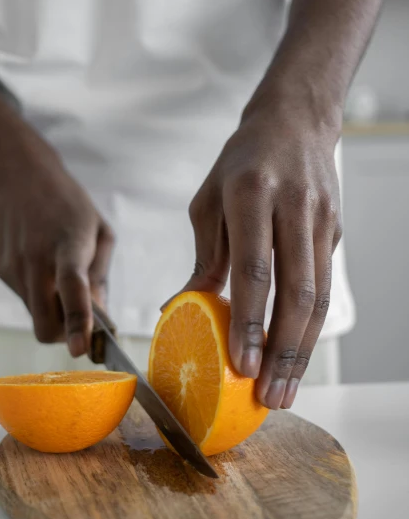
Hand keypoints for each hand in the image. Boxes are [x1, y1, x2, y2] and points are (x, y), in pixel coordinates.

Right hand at [0, 146, 113, 355]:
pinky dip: (40, 297)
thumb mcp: (99, 232)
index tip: (80, 350)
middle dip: (64, 334)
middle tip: (78, 319)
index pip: (71, 288)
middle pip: (45, 324)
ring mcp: (14, 267)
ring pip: (35, 317)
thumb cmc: (68, 204)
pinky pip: (26, 301)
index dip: (77, 321)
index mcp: (68, 245)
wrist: (19, 176)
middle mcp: (36, 259)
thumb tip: (100, 317)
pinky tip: (42, 267)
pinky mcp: (2, 271)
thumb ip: (100, 277)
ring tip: (60, 279)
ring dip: (52, 313)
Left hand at [179, 106, 341, 409]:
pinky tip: (294, 356)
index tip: (240, 364)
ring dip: (301, 351)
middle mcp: (292, 208)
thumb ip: (205, 257)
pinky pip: (324, 288)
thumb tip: (182, 310)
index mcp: (251, 195)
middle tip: (267, 395)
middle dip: (282, 352)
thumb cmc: (241, 164)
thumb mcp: (209, 201)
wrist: (295, 123)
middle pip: (295, 293)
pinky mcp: (335, 231)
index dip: (249, 322)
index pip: (254, 269)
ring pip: (317, 298)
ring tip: (283, 390)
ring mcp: (321, 220)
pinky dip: (310, 329)